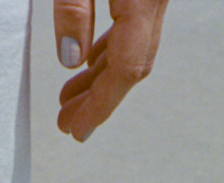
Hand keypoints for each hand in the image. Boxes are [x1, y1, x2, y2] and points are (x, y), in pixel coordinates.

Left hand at [53, 0, 168, 142]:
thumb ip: (73, 10)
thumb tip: (71, 60)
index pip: (126, 66)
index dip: (101, 105)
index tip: (78, 130)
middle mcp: (157, 0)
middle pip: (133, 64)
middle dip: (99, 100)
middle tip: (66, 122)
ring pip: (134, 48)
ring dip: (101, 77)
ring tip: (70, 98)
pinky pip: (133, 29)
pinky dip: (111, 52)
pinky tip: (89, 63)